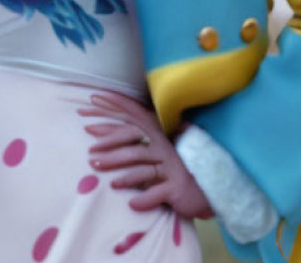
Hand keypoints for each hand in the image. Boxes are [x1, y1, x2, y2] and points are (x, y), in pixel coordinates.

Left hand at [78, 92, 213, 219]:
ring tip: (104, 176)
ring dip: (122, 172)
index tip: (93, 97)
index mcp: (158, 132)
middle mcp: (164, 145)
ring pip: (142, 167)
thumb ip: (136, 138)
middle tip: (90, 153)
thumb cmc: (176, 167)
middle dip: (110, 144)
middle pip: (133, 140)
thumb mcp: (157, 148)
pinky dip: (145, 198)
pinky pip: (157, 192)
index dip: (115, 103)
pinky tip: (132, 203)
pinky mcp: (176, 187)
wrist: (210, 186)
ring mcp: (170, 166)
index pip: (134, 113)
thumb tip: (100, 130)